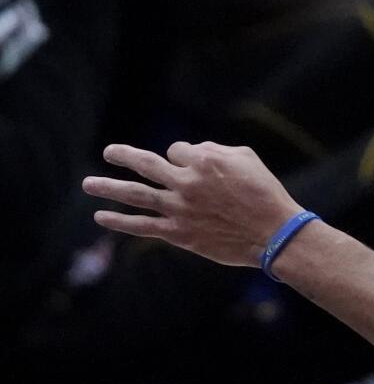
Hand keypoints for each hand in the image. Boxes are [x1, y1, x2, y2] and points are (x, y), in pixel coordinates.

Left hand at [84, 142, 302, 267]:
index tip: (195, 168)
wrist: (275, 233)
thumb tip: (194, 151)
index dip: (183, 157)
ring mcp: (180, 208)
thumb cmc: (266, 194)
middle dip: (123, 156)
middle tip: (108, 153)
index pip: (178, 151)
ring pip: (135, 194)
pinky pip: (143, 226)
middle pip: (145, 163)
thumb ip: (217, 149)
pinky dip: (120, 221)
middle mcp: (186, 181)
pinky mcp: (180, 233)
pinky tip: (101, 217)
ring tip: (88, 184)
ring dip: (108, 187)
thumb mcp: (248, 159)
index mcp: (203, 160)